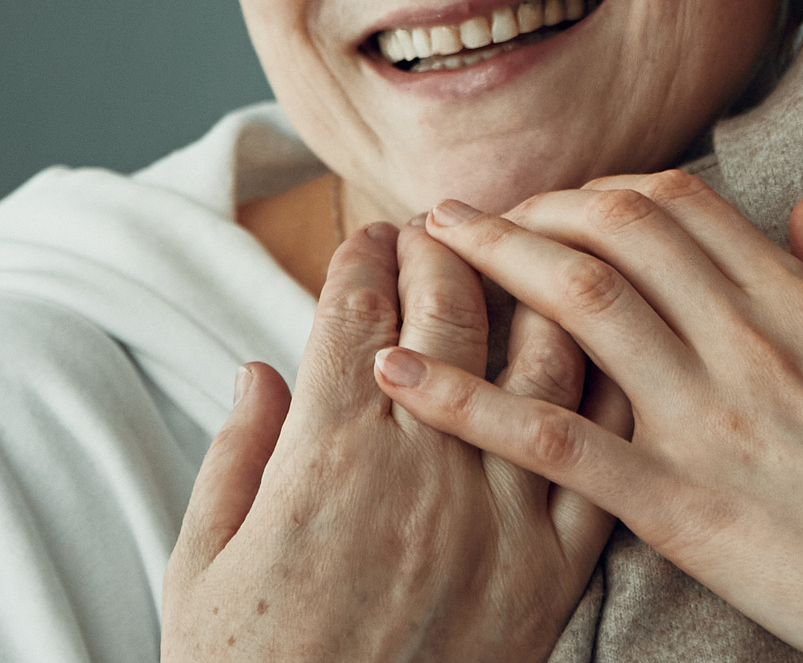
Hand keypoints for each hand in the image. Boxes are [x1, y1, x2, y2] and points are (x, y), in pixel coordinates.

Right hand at [162, 219, 628, 662]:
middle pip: (449, 312)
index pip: (354, 313)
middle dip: (447, 248)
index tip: (370, 235)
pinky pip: (595, 459)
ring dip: (533, 293)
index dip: (363, 257)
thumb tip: (261, 368)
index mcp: (323, 458)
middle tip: (442, 229)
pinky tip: (601, 353)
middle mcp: (418, 470)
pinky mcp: (548, 574)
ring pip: (536, 361)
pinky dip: (603, 390)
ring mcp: (494, 518)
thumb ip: (234, 455)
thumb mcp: (199, 565)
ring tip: (525, 265)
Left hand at [370, 173, 802, 662]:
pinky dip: (467, 400)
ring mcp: (707, 420)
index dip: (603, 189)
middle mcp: (746, 344)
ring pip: (579, 307)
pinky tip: (401, 375)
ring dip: (492, 262)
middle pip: (615, 235)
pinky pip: (554, 439)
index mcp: (802, 305)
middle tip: (477, 213)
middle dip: (534, 209)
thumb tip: (802, 207)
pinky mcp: (676, 503)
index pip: (678, 207)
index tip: (564, 200)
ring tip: (428, 248)